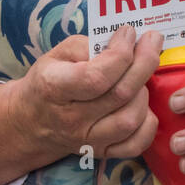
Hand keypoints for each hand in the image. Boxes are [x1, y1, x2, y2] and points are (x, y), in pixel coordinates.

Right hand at [16, 23, 163, 161]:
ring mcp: (88, 140)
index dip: (120, 53)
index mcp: (55, 88)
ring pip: (131, 119)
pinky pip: (135, 145)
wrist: (32, 121)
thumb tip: (122, 42)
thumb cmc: (48, 81)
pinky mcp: (101, 152)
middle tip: (152, 41)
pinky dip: (147, 123)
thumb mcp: (56, 54)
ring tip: (139, 75)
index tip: (128, 33)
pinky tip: (142, 103)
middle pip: (120, 95)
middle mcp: (72, 119)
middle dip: (144, 62)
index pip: (96, 76)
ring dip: (144, 92)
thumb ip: (87, 45)